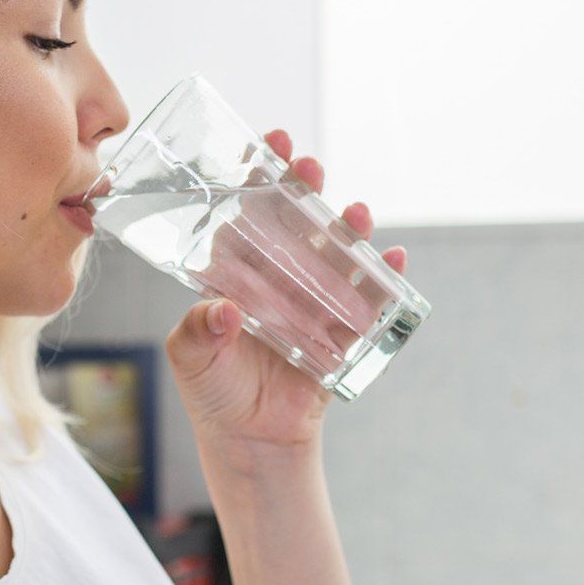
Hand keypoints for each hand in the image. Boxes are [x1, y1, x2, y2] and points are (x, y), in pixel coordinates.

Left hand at [164, 128, 406, 458]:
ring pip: (336, 252)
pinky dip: (385, 277)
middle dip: (305, 189)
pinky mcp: (343, 330)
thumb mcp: (190, 357)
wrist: (250, 439)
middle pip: (296, 222)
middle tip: (309, 167)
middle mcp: (278, 278)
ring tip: (354, 213)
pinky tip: (393, 258)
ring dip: (348, 228)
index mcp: (237, 272)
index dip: (258, 178)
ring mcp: (314, 300)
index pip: (247, 214)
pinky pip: (370, 298)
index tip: (268, 145)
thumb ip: (198, 331)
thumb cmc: (213, 390)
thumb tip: (222, 311)